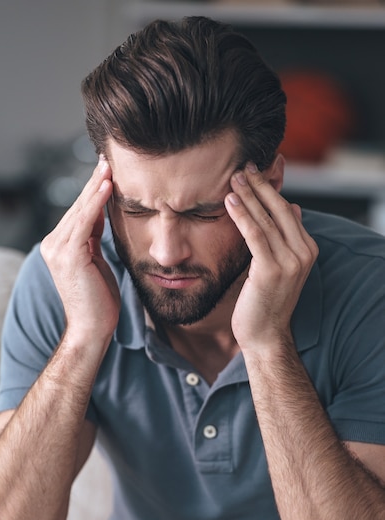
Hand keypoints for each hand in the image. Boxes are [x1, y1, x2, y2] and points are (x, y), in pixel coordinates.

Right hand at [40, 156, 120, 348]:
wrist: (92, 328)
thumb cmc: (99, 300)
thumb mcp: (96, 262)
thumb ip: (94, 239)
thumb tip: (102, 217)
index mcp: (59, 246)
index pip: (79, 213)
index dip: (93, 192)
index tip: (106, 172)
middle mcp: (53, 244)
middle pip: (78, 207)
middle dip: (94, 183)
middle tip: (108, 160)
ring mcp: (57, 249)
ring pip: (80, 211)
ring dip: (96, 186)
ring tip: (109, 166)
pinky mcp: (68, 255)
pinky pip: (84, 222)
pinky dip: (95, 203)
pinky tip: (107, 186)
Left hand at [225, 162, 317, 352]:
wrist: (265, 335)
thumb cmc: (266, 301)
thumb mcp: (279, 265)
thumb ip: (285, 238)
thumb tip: (294, 207)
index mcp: (306, 249)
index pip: (287, 210)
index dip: (270, 189)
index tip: (254, 172)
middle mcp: (303, 252)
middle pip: (279, 209)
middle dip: (260, 186)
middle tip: (243, 166)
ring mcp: (290, 261)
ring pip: (266, 219)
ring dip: (248, 196)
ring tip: (233, 177)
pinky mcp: (271, 269)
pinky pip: (255, 235)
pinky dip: (242, 215)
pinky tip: (230, 201)